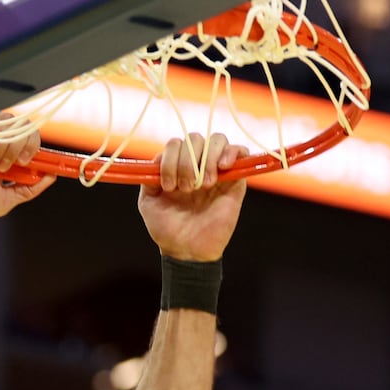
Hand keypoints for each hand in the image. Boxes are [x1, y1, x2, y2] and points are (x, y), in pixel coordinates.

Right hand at [0, 116, 55, 221]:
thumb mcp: (6, 201)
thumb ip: (29, 189)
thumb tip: (51, 175)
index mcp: (9, 157)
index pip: (33, 141)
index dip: (36, 148)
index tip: (27, 161)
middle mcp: (1, 142)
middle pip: (28, 129)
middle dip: (20, 151)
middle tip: (4, 168)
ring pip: (14, 124)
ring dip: (4, 148)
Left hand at [138, 133, 248, 261]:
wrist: (188, 250)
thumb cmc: (168, 229)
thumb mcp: (148, 203)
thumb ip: (148, 178)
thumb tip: (157, 158)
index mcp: (176, 166)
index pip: (175, 144)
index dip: (171, 160)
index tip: (169, 186)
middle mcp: (196, 164)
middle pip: (195, 138)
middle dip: (188, 161)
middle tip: (187, 189)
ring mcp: (216, 169)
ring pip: (217, 140)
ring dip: (208, 158)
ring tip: (205, 184)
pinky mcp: (236, 178)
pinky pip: (240, 151)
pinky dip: (232, 152)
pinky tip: (222, 167)